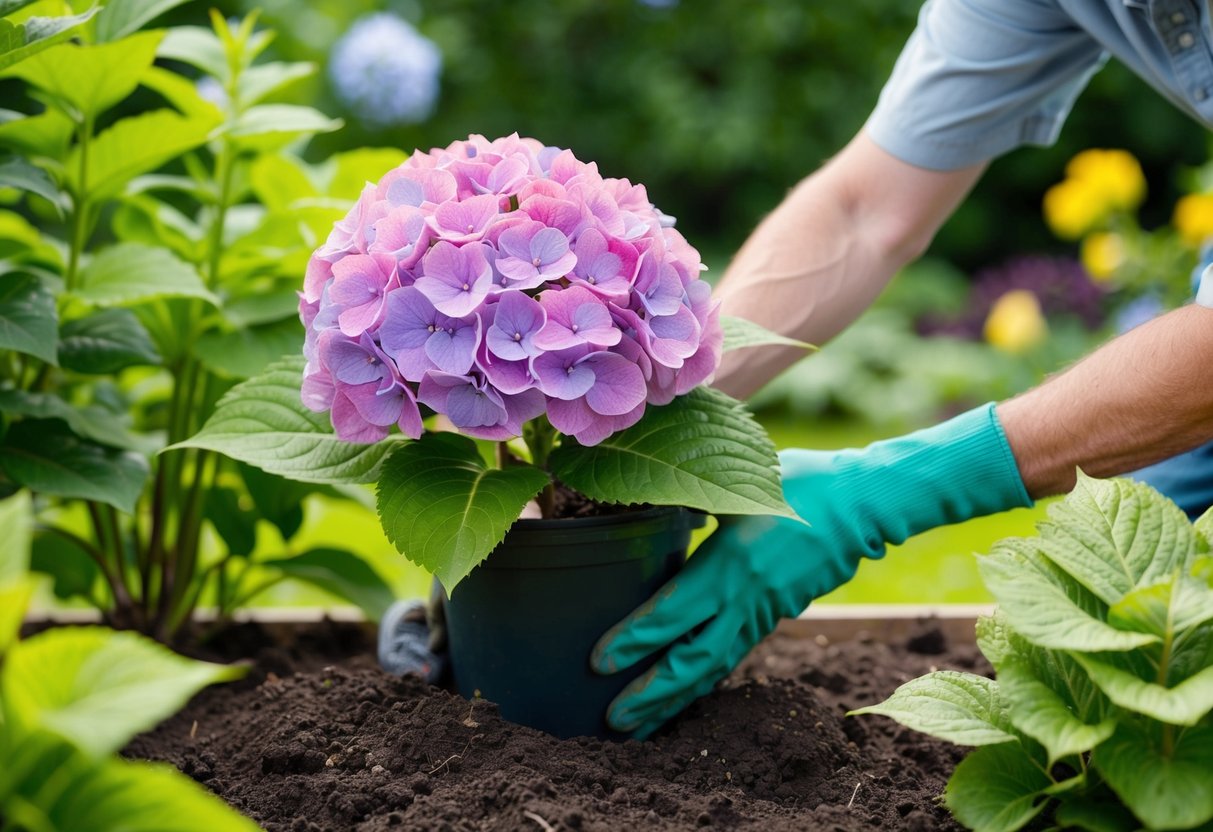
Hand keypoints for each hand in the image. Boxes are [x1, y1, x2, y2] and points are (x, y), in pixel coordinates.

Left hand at [591, 403, 1031, 737]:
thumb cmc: (803, 481)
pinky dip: (703, 681)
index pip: (673, 613)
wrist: (863, 502)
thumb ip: (696, 499)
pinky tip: (682, 695)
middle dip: (651, 695)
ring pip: (714, 668)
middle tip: (612, 720)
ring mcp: (763, 611)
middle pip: (693, 661)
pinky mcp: (774, 614)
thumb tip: (653, 499)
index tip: (599, 663)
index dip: (634, 641)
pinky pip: (733, 656)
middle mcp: (745, 598)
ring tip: (640, 727)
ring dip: (675, 700)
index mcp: (732, 565)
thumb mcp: (743, 483)